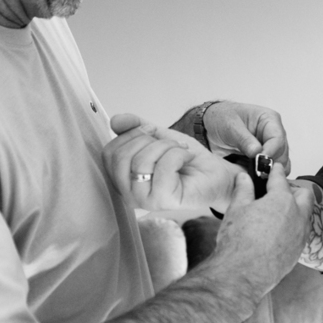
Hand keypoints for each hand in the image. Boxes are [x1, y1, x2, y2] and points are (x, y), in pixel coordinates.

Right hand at [105, 114, 240, 210]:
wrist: (214, 173)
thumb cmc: (185, 159)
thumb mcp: (157, 137)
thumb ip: (135, 127)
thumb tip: (115, 120)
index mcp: (123, 179)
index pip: (109, 153)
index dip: (129, 135)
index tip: (151, 131)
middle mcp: (129, 194)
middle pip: (120, 158)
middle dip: (146, 140)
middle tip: (167, 141)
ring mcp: (145, 200)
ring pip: (141, 162)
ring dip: (165, 146)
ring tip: (180, 150)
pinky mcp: (163, 201)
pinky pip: (162, 167)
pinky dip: (178, 154)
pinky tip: (185, 158)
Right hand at [201, 162, 313, 303]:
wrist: (243, 274)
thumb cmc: (239, 241)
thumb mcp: (237, 209)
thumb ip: (243, 190)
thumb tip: (243, 177)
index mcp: (281, 200)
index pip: (281, 179)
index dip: (276, 171)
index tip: (274, 168)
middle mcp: (297, 215)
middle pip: (304, 194)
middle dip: (293, 190)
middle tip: (279, 191)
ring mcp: (301, 234)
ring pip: (305, 215)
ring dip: (296, 209)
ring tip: (280, 211)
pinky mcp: (299, 250)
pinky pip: (301, 233)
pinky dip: (294, 227)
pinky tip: (279, 231)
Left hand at [203, 101, 290, 173]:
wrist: (211, 125)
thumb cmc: (222, 118)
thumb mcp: (230, 126)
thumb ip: (244, 139)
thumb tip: (257, 152)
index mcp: (269, 119)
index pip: (278, 138)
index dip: (271, 152)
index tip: (260, 163)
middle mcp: (273, 133)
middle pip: (282, 153)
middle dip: (270, 164)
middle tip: (257, 172)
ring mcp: (270, 146)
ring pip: (280, 163)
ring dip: (269, 171)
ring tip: (254, 175)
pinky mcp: (264, 158)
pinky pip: (271, 169)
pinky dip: (265, 175)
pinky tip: (254, 177)